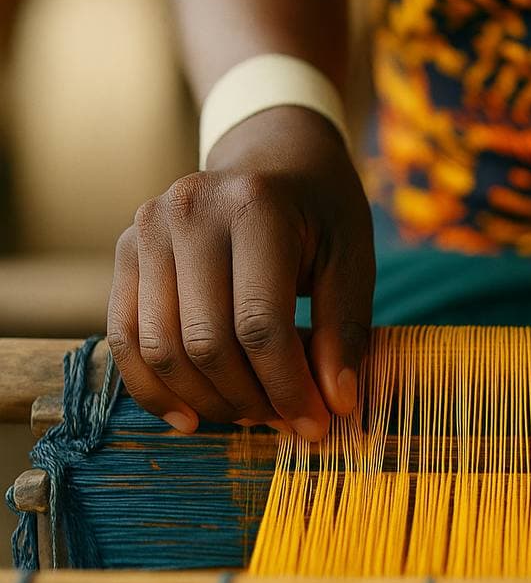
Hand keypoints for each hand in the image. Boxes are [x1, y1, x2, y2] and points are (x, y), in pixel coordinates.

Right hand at [107, 106, 374, 439]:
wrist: (274, 156)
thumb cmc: (322, 212)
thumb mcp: (352, 260)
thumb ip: (343, 330)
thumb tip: (336, 404)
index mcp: (255, 206)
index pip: (260, 324)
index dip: (288, 387)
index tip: (316, 425)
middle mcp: (190, 212)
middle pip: (206, 341)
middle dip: (249, 399)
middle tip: (284, 424)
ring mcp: (148, 229)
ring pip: (161, 347)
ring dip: (206, 400)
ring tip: (250, 416)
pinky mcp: (125, 251)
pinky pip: (125, 337)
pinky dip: (154, 387)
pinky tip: (192, 416)